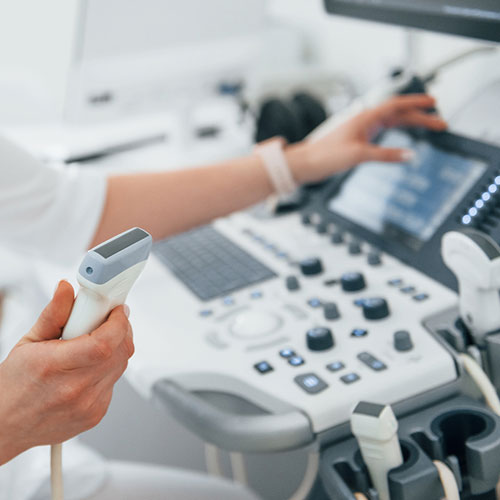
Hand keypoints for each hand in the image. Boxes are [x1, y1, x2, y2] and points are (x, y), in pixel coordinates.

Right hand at [0, 281, 133, 464]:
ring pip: (121, 366)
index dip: (118, 322)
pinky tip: (88, 368)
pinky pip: (114, 382)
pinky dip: (109, 369)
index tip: (116, 309)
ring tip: (92, 344)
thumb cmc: (13, 385)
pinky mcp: (96, 414)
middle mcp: (75, 389)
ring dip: (115, 348)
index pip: (105, 342)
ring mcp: (88, 405)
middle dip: (120, 329)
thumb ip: (54, 313)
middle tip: (106, 320)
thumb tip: (66, 289)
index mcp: (56, 367)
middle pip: (119, 351)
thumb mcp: (28, 342)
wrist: (5, 425)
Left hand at [287, 94, 447, 183]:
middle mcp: (365, 120)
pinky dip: (398, 134)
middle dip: (420, 117)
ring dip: (411, 124)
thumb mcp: (358, 155)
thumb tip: (409, 155)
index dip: (417, 102)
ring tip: (429, 128)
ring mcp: (362, 129)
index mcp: (365, 117)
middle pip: (399, 114)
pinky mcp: (358, 139)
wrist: (307, 164)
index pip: (397, 105)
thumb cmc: (326, 156)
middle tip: (441, 123)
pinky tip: (404, 138)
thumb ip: (385, 155)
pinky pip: (384, 132)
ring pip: (392, 122)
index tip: (435, 102)